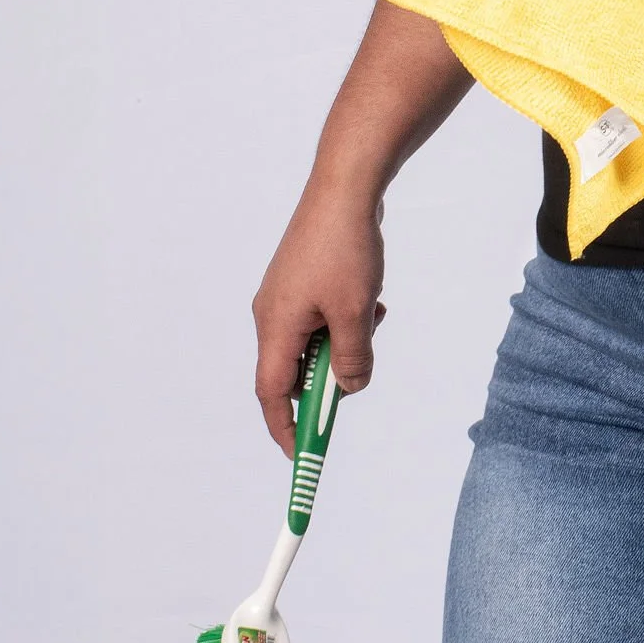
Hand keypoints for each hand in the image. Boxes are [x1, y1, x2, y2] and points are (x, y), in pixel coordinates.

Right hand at [252, 186, 385, 458]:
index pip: (272, 393)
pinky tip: (371, 300)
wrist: (344, 187)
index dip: (285, 428)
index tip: (300, 455)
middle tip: (358, 374)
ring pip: (314, 342)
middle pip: (294, 369)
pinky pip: (322, 317)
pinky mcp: (302, 280)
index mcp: (275, 326)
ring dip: (345, 343)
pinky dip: (346, 320)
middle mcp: (272, 314)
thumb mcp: (356, 313)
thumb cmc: (346, 249)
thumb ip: (352, 360)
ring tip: (371, 317)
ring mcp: (286, 295)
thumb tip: (349, 388)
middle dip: (328, 378)